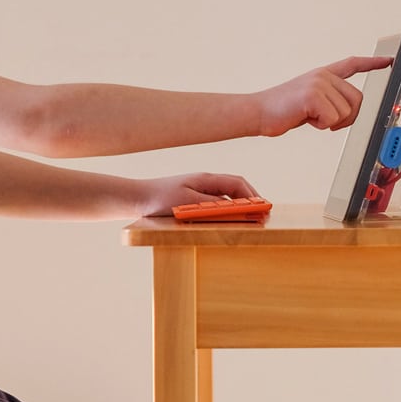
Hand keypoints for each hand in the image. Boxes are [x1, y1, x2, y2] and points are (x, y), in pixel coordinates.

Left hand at [139, 171, 260, 216]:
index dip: (253, 195)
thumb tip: (232, 208)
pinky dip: (225, 213)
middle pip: (235, 189)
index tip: (263, 207)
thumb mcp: (186, 203)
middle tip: (261, 216)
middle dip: (250, 201)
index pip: (237, 183)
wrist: (137, 199)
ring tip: (249, 220)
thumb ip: (210, 205)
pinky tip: (228, 222)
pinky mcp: (192, 201)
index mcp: (206, 179)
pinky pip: (215, 206)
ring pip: (226, 198)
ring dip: (239, 208)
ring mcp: (199, 192)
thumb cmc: (159, 199)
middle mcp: (205, 183)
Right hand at [254, 55, 393, 137]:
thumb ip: (327, 101)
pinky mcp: (313, 95)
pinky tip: (305, 119)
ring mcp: (319, 83)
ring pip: (346, 112)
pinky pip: (332, 119)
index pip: (352, 65)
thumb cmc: (279, 111)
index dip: (372, 63)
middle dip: (346, 118)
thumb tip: (343, 114)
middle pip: (357, 100)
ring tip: (309, 117)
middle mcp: (323, 76)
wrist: (257, 112)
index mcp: (322, 75)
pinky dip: (320, 125)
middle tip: (325, 122)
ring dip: (329, 123)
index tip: (388, 61)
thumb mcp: (308, 102)